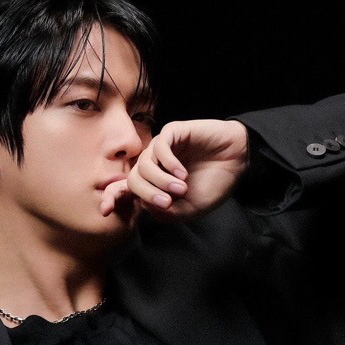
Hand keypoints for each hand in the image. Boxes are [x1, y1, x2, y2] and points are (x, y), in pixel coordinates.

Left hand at [99, 118, 248, 221]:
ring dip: (160, 181)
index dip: (112, 198)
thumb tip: (144, 205)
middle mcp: (154, 165)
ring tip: (181, 189)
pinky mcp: (173, 132)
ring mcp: (162, 148)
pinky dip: (168, 163)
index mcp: (154, 183)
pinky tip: (182, 173)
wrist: (238, 161)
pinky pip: (159, 146)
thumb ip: (166, 212)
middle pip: (133, 180)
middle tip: (168, 203)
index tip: (105, 211)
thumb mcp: (189, 208)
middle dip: (148, 194)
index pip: (125, 189)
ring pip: (144, 165)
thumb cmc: (214, 184)